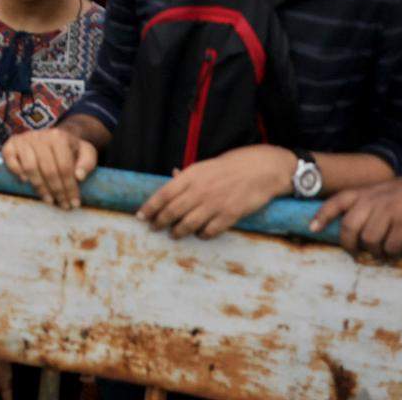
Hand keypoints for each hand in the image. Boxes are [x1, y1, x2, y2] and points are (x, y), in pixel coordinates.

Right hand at [1, 127, 96, 208]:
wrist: (55, 136)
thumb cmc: (71, 149)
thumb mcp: (86, 152)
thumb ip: (87, 163)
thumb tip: (79, 176)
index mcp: (59, 136)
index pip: (64, 167)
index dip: (70, 188)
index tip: (74, 203)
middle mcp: (40, 135)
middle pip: (48, 169)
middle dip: (57, 191)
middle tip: (63, 205)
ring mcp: (24, 139)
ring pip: (30, 167)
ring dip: (39, 187)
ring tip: (49, 199)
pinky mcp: (12, 143)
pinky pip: (9, 158)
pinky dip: (15, 170)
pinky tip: (25, 182)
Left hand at [136, 145, 293, 238]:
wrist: (260, 169)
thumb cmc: (230, 166)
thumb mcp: (204, 166)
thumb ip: (187, 176)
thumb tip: (170, 178)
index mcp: (192, 175)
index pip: (164, 194)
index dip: (150, 207)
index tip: (141, 216)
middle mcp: (200, 190)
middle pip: (173, 211)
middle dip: (160, 222)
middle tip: (155, 228)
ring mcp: (215, 204)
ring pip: (188, 224)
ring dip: (178, 232)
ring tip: (174, 234)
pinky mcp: (230, 215)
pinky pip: (210, 231)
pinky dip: (202, 235)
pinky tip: (200, 234)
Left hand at [311, 174, 401, 257]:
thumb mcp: (381, 192)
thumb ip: (364, 204)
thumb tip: (348, 228)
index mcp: (365, 193)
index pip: (336, 202)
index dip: (322, 216)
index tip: (312, 229)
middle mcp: (374, 201)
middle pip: (349, 228)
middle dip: (349, 246)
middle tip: (356, 254)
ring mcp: (390, 212)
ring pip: (369, 241)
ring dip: (374, 252)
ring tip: (382, 253)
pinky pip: (391, 247)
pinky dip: (391, 255)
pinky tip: (396, 254)